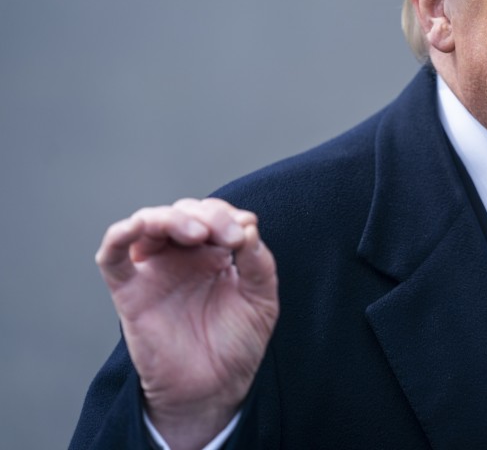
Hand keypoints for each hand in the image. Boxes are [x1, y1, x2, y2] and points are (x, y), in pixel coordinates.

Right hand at [95, 197, 278, 449]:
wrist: (213, 388)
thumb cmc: (237, 343)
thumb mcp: (261, 299)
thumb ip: (259, 263)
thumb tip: (248, 226)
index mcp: (214, 252)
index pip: (215, 214)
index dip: (229, 215)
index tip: (244, 235)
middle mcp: (183, 256)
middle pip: (185, 211)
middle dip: (209, 214)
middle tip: (228, 237)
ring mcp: (155, 270)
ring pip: (150, 222)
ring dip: (172, 217)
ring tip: (198, 233)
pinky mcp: (130, 291)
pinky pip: (112, 255)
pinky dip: (119, 234)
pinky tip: (136, 227)